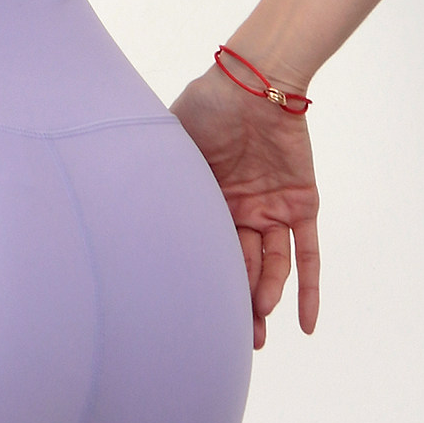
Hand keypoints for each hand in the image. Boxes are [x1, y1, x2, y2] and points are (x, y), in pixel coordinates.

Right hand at [170, 65, 320, 349]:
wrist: (251, 81)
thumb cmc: (207, 105)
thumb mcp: (170, 143)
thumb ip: (156, 174)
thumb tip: (113, 201)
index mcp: (208, 201)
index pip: (208, 252)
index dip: (207, 286)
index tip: (197, 320)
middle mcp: (239, 211)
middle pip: (240, 267)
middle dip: (238, 304)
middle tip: (235, 341)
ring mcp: (271, 209)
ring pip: (271, 266)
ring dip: (266, 297)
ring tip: (257, 325)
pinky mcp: (301, 203)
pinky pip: (309, 253)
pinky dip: (310, 287)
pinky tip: (307, 324)